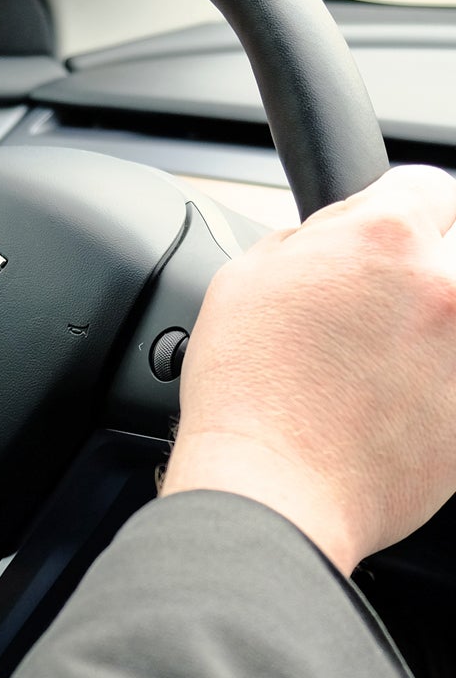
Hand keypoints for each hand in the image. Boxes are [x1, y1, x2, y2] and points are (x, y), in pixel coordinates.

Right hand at [162, 165, 455, 571]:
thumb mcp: (244, 279)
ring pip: (455, 318)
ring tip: (379, 363)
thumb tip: (335, 234)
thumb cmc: (249, 394)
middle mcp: (447, 286)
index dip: (394, 210)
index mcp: (385, 239)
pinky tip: (389, 404)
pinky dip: (437, 385)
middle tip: (377, 307)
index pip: (426, 185)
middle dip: (423, 267)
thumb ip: (309, 238)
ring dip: (432, 327)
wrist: (275, 492)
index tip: (383, 239)